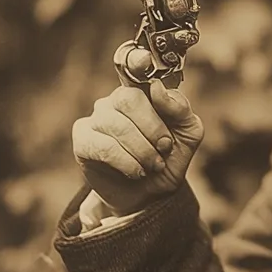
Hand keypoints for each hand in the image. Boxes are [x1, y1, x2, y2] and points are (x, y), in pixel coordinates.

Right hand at [72, 78, 203, 214]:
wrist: (150, 195)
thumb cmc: (169, 159)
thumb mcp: (188, 134)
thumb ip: (180, 109)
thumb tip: (157, 87)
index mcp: (143, 92)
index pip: (144, 76)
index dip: (156, 94)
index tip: (162, 106)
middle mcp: (115, 101)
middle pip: (128, 99)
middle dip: (153, 129)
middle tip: (164, 149)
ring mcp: (95, 120)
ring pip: (116, 125)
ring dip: (141, 150)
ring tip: (153, 165)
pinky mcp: (82, 142)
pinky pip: (102, 146)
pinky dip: (126, 162)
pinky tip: (136, 172)